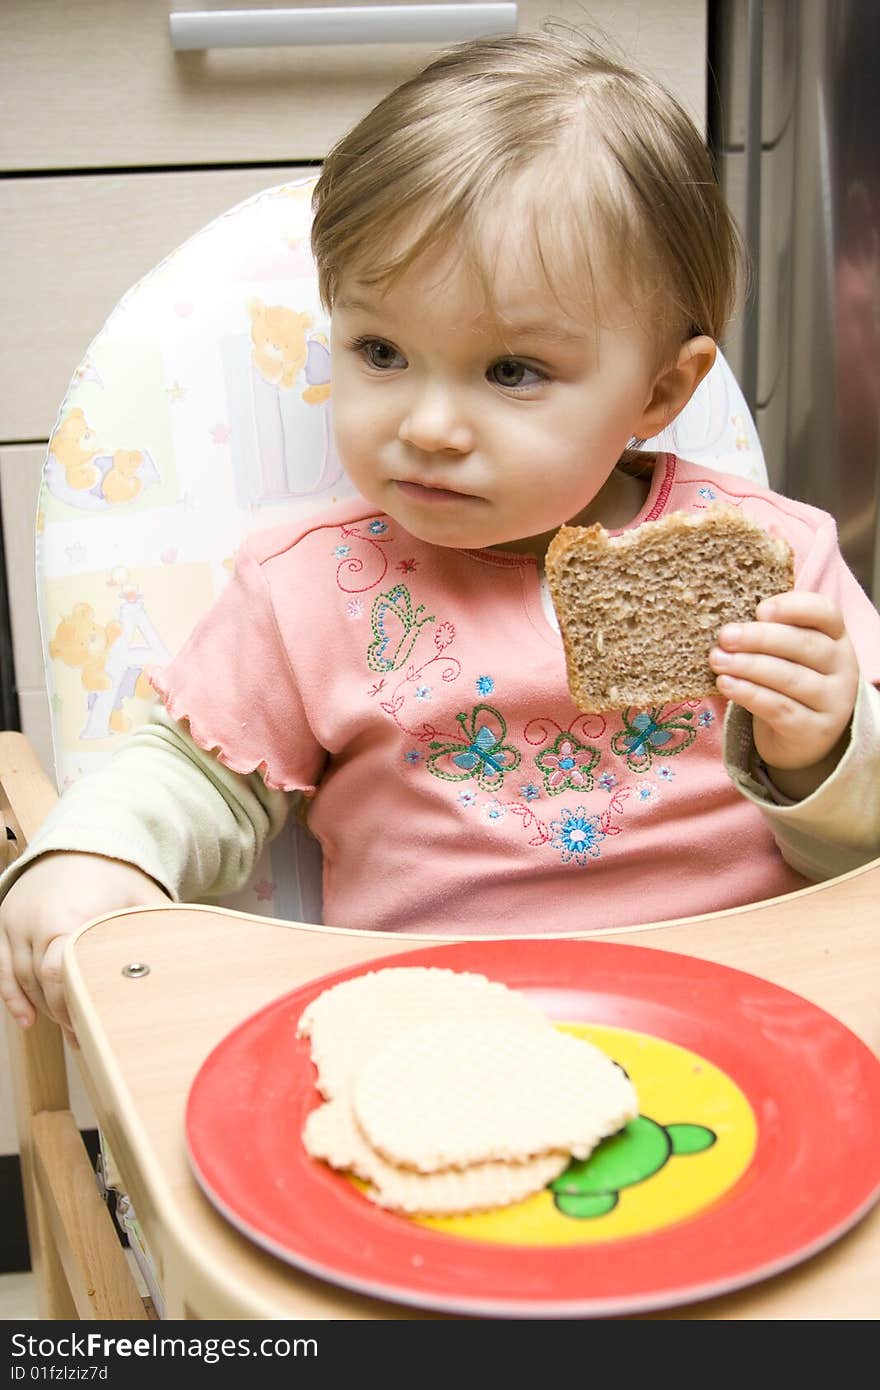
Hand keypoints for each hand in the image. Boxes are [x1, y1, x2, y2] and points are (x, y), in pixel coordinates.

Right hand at [0, 852, 168, 1045]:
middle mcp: (35, 921)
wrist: (80, 843)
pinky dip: (13, 997)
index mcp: (67, 917)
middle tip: (88, 1037)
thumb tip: (180, 961)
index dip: (74, 1003)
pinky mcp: (6, 924)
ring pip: (22, 980)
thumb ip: (155, 929)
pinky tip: (28, 1020)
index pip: (60, 973)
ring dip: (43, 1009)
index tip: (94, 1023)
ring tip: (71, 1033)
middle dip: (63, 1013)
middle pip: (42, 983)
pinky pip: (3, 969)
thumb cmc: (116, 875)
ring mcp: (16, 923)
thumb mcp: (142, 898)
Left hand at [709, 591, 859, 791]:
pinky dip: (749, 694)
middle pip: (804, 644)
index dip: (794, 607)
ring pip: (790, 678)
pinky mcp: (814, 729)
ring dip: (748, 666)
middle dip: (759, 638)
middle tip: (725, 637)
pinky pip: (779, 708)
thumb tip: (731, 625)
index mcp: (836, 637)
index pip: (826, 612)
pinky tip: (726, 684)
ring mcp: (833, 701)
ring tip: (718, 661)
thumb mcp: (789, 654)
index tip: (760, 610)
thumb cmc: (789, 683)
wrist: (802, 737)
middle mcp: (842, 667)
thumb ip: (771, 634)